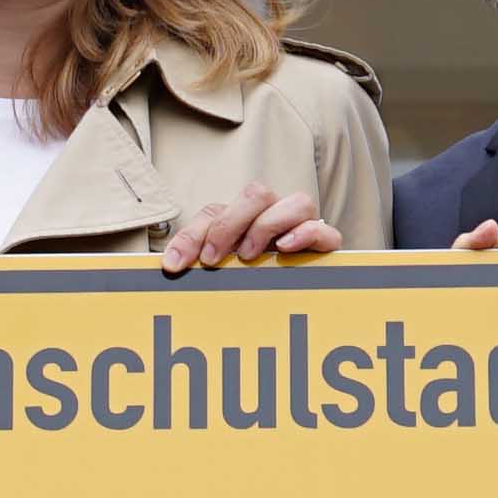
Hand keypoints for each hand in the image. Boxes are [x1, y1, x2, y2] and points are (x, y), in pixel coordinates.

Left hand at [157, 187, 340, 271]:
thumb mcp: (221, 274)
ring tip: (248, 256)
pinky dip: (304, 234)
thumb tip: (170, 265)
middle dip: (229, 224)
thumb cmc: (254, 284)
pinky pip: (323, 229)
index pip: (214, 212)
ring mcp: (303, 227)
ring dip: (267, 225)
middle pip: (256, 194)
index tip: (175, 265)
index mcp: (243, 220)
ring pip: (295, 201)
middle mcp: (274, 215)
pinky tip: (284, 248)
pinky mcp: (326, 246)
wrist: (302, 304)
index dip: (191, 236)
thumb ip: (200, 265)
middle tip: (214, 259)